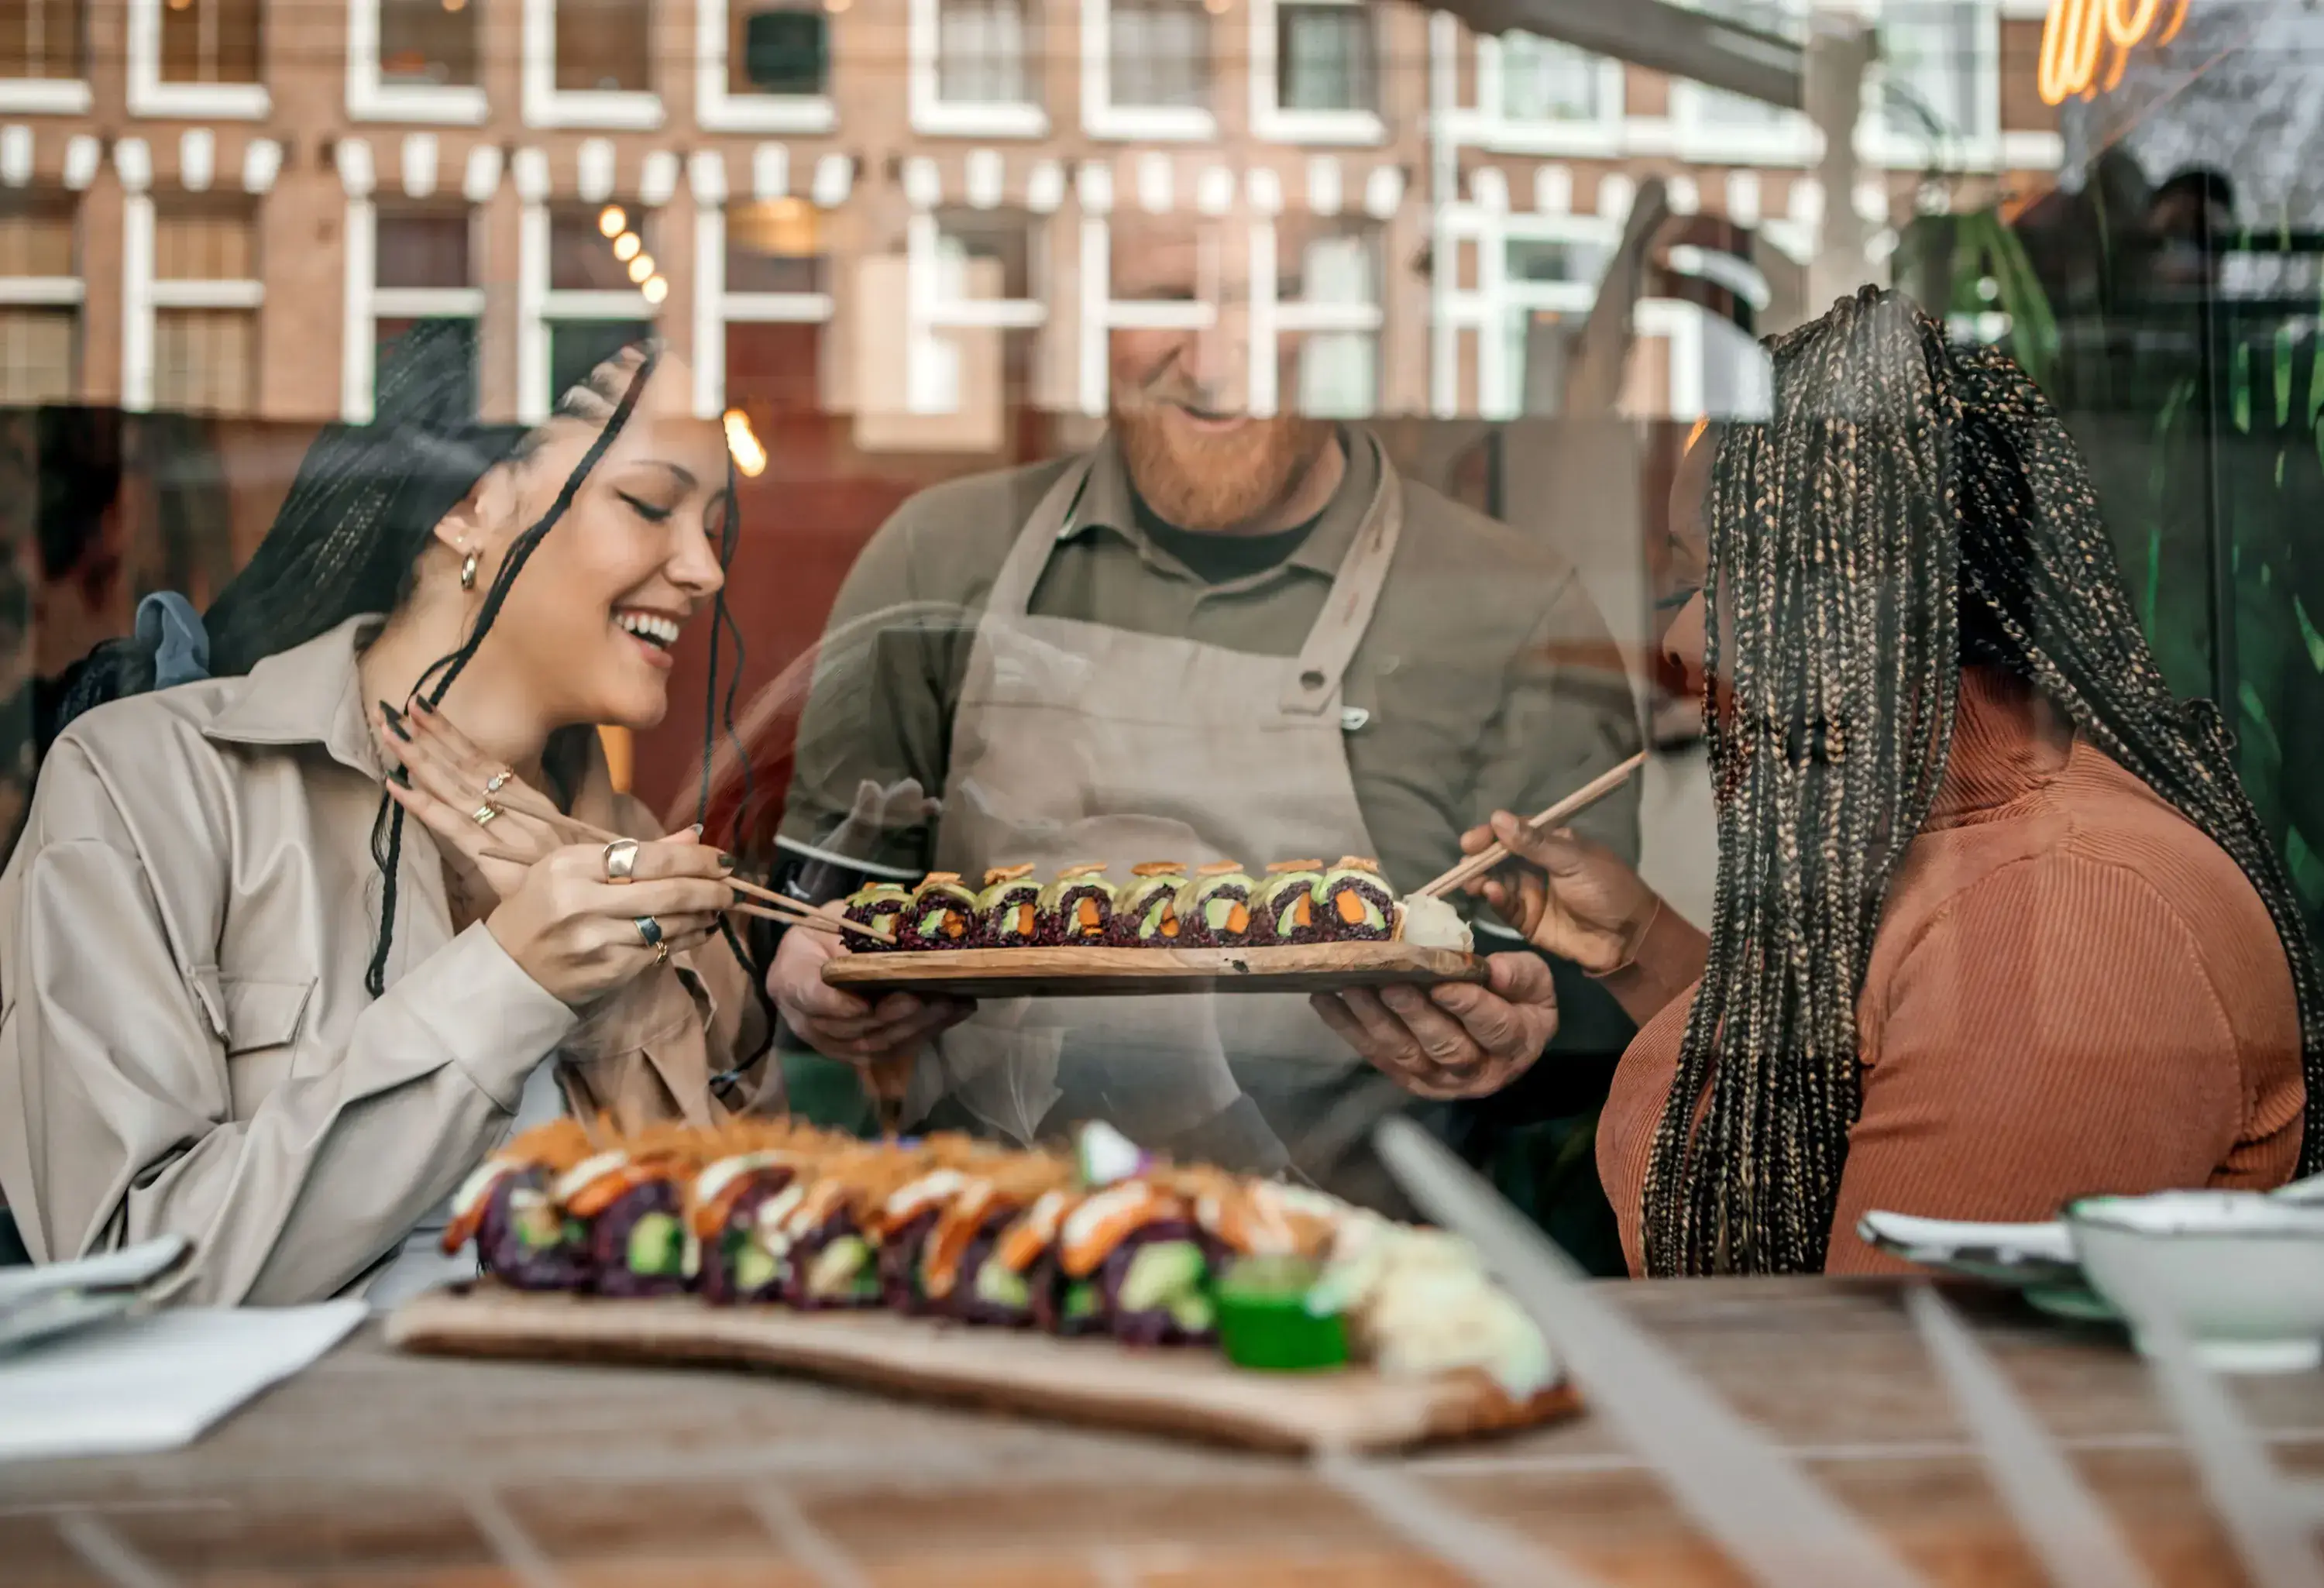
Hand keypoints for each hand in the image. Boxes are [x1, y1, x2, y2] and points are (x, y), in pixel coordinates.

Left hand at [376, 698, 598, 901]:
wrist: (606, 917)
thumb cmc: (589, 886)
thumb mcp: (570, 847)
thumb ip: (541, 827)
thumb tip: (505, 806)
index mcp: (541, 807)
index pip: (491, 764)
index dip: (455, 736)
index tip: (425, 709)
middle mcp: (526, 814)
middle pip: (471, 769)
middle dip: (432, 736)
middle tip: (396, 706)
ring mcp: (512, 837)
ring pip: (458, 792)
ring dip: (420, 760)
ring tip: (389, 732)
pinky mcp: (498, 865)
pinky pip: (455, 830)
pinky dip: (424, 806)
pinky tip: (396, 785)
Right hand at [485, 839, 735, 1008]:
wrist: (509, 970)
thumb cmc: (542, 908)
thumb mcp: (574, 868)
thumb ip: (634, 852)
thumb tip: (692, 836)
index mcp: (570, 865)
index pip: (647, 856)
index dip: (693, 858)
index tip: (722, 859)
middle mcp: (583, 901)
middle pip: (667, 890)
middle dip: (711, 888)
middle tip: (734, 887)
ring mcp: (598, 940)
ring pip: (670, 923)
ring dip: (705, 914)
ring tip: (719, 906)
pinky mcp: (610, 971)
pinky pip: (663, 951)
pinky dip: (689, 938)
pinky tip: (700, 929)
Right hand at [767, 909, 972, 1101]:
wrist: (817, 956)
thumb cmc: (828, 931)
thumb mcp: (836, 916)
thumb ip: (859, 928)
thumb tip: (906, 929)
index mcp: (790, 977)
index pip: (808, 996)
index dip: (836, 1006)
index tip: (863, 1005)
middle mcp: (804, 1019)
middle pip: (848, 1028)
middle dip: (891, 1016)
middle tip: (924, 998)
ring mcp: (830, 1041)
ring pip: (873, 1045)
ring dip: (914, 1027)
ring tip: (947, 1005)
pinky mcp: (855, 1052)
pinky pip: (890, 1051)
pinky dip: (924, 1033)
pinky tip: (951, 1013)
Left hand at [1311, 953, 1558, 1099]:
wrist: (1501, 1036)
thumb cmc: (1517, 1002)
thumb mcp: (1535, 984)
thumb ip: (1520, 975)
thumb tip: (1497, 970)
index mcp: (1513, 1045)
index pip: (1493, 1028)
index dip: (1469, 1006)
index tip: (1445, 984)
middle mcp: (1473, 1071)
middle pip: (1444, 1047)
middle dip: (1414, 1014)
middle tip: (1390, 983)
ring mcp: (1435, 1079)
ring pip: (1403, 1052)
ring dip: (1374, 1019)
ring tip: (1351, 986)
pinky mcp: (1404, 1076)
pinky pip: (1373, 1053)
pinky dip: (1347, 1027)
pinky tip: (1324, 999)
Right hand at [1459, 813, 1660, 975]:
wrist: (1627, 937)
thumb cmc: (1607, 888)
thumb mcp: (1573, 859)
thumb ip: (1534, 843)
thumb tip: (1497, 817)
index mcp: (1552, 843)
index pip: (1514, 832)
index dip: (1492, 834)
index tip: (1471, 841)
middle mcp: (1537, 866)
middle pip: (1499, 858)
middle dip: (1479, 859)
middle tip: (1466, 863)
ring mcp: (1531, 893)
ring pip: (1496, 882)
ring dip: (1482, 879)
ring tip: (1473, 882)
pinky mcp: (1527, 920)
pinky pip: (1505, 907)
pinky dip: (1495, 899)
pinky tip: (1492, 894)